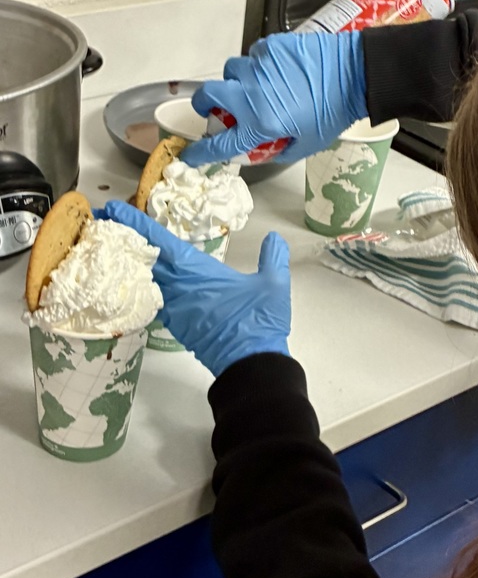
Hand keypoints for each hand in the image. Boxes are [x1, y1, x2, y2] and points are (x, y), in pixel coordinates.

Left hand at [99, 201, 290, 376]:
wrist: (250, 366)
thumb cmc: (259, 323)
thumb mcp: (274, 285)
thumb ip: (273, 258)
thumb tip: (274, 239)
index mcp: (198, 273)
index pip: (160, 243)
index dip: (136, 225)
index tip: (114, 211)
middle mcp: (180, 289)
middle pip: (144, 260)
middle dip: (124, 240)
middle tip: (103, 224)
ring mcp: (176, 310)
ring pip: (146, 282)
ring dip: (131, 265)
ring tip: (118, 250)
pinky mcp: (178, 327)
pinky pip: (154, 302)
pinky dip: (144, 288)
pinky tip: (144, 285)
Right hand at [181, 30, 367, 166]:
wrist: (354, 76)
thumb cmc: (334, 113)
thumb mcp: (305, 145)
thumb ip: (276, 150)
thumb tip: (260, 150)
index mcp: (260, 124)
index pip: (220, 143)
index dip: (201, 152)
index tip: (191, 155)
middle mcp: (252, 93)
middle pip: (208, 94)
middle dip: (204, 104)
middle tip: (212, 109)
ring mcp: (259, 66)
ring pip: (231, 71)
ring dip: (236, 82)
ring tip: (254, 88)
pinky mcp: (270, 47)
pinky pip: (254, 56)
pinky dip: (259, 66)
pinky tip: (277, 73)